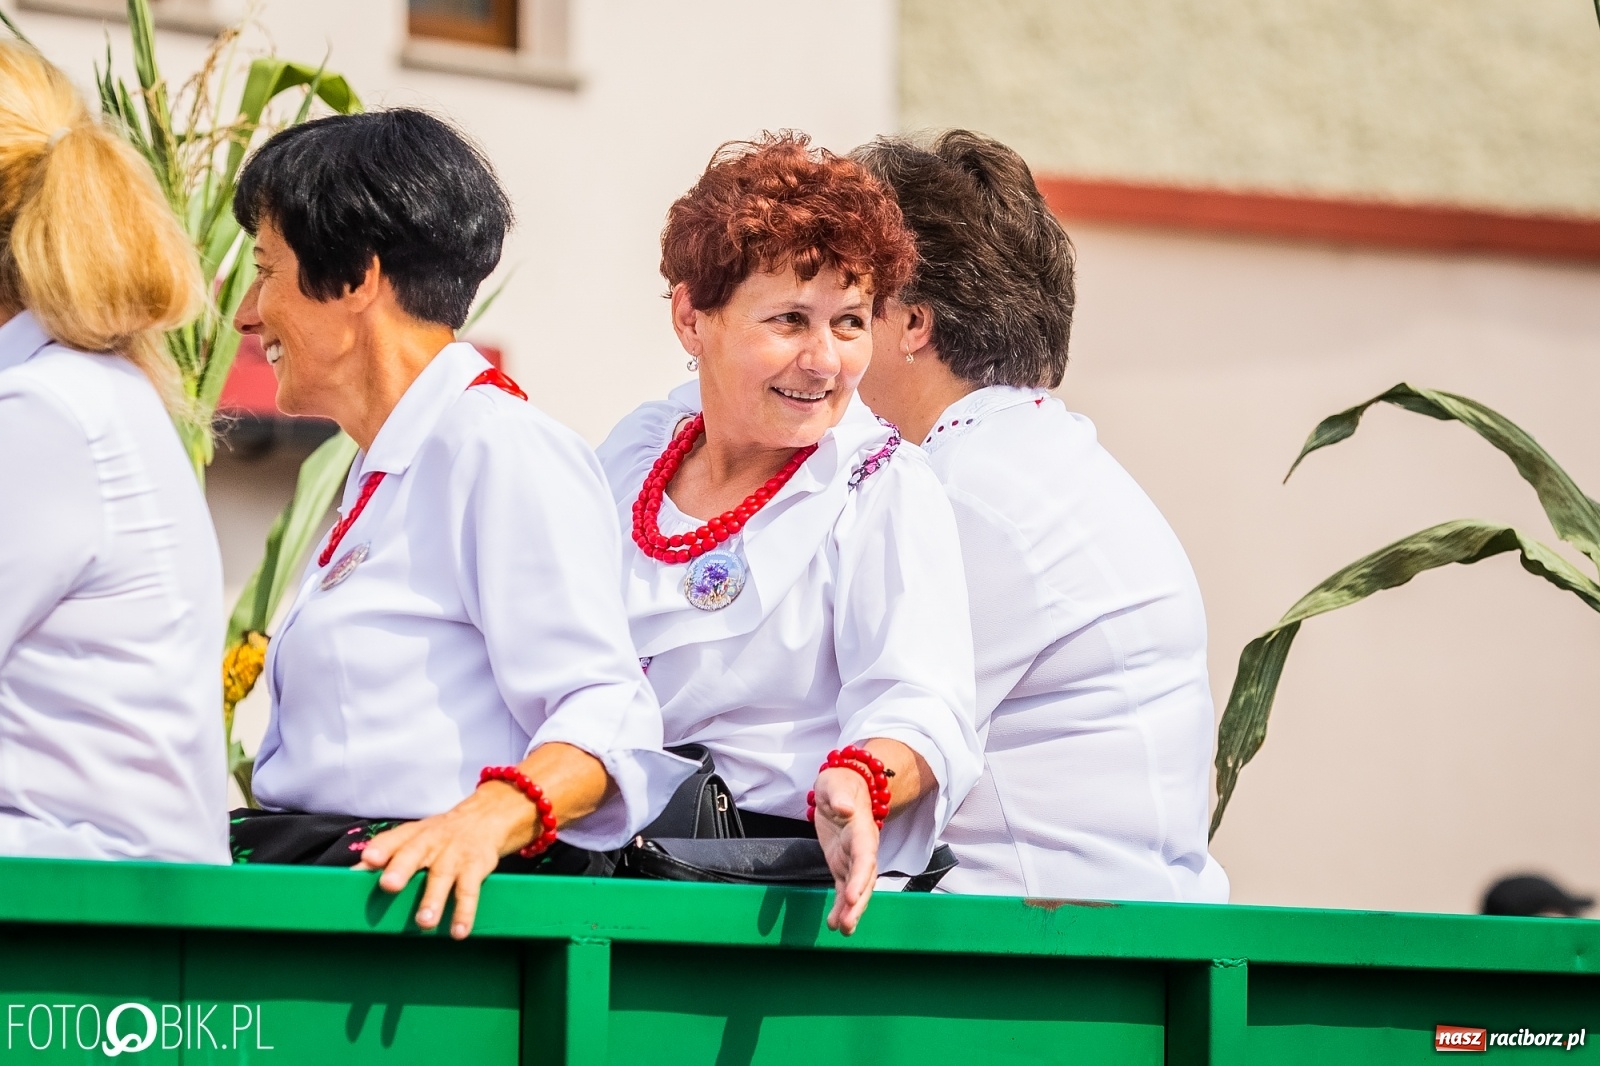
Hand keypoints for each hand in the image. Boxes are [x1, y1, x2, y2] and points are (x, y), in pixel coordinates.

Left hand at [357, 782, 533, 939]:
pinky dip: (465, 912)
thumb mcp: (414, 838)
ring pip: (442, 876)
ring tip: (424, 922)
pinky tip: (458, 931)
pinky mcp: (476, 867)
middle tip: (389, 885)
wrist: (485, 818)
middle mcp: (432, 842)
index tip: (368, 860)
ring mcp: (455, 855)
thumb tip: (351, 874)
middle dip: (402, 869)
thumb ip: (386, 855)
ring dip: (433, 899)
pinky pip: (469, 891)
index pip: (394, 839)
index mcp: (413, 835)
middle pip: (415, 853)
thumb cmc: (439, 836)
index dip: (381, 848)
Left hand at [811, 766, 879, 935]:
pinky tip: (834, 923)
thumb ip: (839, 796)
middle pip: (865, 880)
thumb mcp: (834, 783)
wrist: (845, 786)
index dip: (860, 877)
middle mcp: (862, 849)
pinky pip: (844, 889)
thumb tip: (845, 808)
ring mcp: (854, 859)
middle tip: (847, 924)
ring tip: (842, 930)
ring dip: (851, 910)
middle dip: (858, 903)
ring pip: (857, 889)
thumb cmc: (840, 784)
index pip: (864, 857)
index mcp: (861, 830)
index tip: (852, 895)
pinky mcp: (843, 865)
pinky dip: (841, 906)